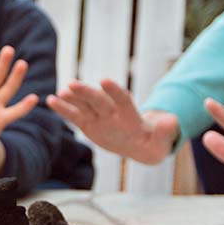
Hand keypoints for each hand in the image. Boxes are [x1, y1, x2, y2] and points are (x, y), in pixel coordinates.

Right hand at [46, 79, 177, 164]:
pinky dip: (64, 109)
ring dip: (73, 98)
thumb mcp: (161, 142)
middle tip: (72, 84)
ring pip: (85, 104)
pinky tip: (50, 100)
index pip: (123, 101)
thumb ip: (165, 131)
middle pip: (99, 100)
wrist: (140, 144)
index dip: (115, 91)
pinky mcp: (89, 123)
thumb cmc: (152, 143)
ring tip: (61, 92)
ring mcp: (100, 116)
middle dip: (87, 92)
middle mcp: (113, 112)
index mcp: (131, 116)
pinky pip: (75, 115)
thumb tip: (172, 120)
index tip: (105, 80)